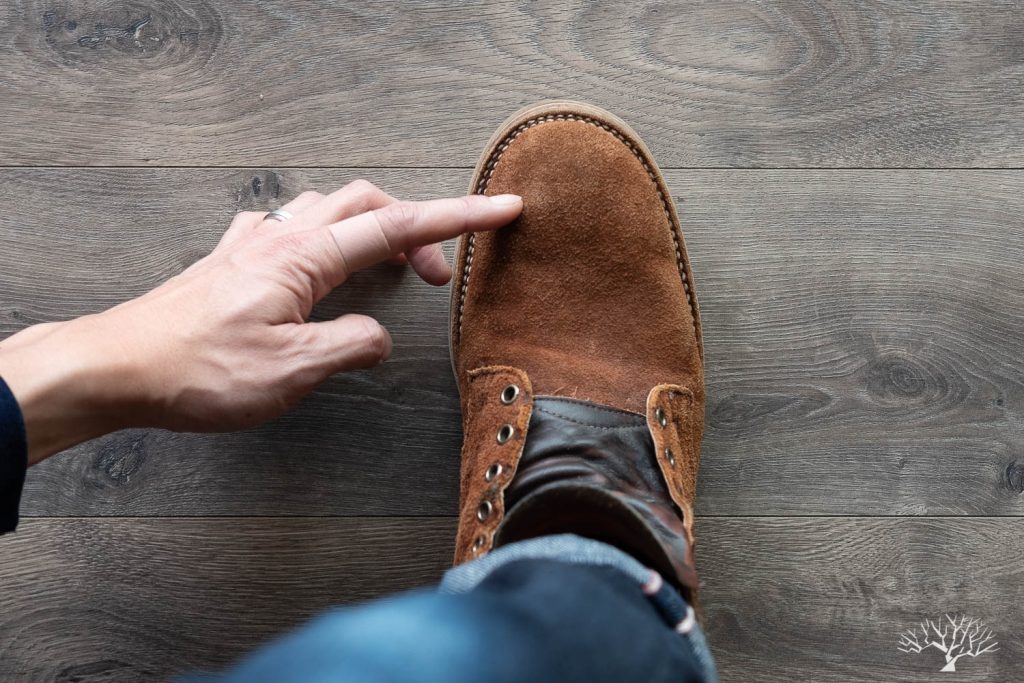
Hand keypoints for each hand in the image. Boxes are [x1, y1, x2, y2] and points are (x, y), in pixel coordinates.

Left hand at [0, 180, 522, 462]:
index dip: (458, 218)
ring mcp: (253, 246)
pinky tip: (315, 261)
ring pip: (328, 210)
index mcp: (304, 257)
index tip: (502, 208)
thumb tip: (378, 337)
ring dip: (370, 230)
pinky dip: (321, 236)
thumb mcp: (291, 370)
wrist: (116, 367)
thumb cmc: (197, 371)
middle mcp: (280, 239)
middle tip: (442, 276)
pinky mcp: (231, 263)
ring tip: (391, 267)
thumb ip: (350, 346)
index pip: (398, 228)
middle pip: (366, 205)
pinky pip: (287, 227)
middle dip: (417, 229)